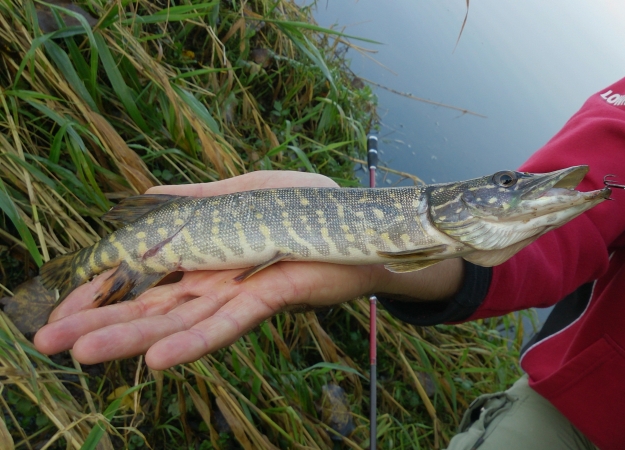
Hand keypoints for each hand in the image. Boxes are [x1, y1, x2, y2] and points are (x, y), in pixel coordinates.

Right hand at [33, 171, 463, 368]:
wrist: (366, 223)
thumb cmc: (313, 206)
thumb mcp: (247, 191)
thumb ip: (199, 200)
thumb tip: (147, 194)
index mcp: (206, 252)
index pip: (144, 275)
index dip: (103, 291)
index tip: (59, 307)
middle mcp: (217, 279)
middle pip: (151, 305)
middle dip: (100, 322)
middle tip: (48, 341)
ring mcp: (240, 291)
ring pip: (179, 320)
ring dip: (131, 338)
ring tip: (82, 355)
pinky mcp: (271, 297)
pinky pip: (227, 324)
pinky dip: (193, 341)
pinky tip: (156, 359)